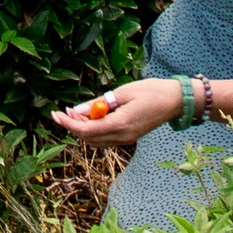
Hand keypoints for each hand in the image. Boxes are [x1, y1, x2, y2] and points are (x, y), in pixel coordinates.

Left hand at [53, 77, 181, 147]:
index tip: (56, 114)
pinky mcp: (130, 137)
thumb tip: (76, 110)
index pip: (87, 131)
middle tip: (66, 110)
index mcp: (121, 125)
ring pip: (97, 141)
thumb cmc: (151, 91)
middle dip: (74, 126)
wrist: (176, 100)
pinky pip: (106, 139)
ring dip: (84, 129)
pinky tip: (93, 117)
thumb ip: (99, 103)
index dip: (68, 124)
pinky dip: (95, 130)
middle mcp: (123, 137)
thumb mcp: (122, 92)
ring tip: (78, 112)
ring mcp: (127, 139)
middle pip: (89, 138)